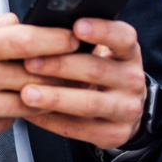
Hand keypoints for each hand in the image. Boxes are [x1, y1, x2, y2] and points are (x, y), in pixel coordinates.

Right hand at [0, 14, 78, 144]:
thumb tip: (30, 23)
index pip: (26, 41)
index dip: (57, 39)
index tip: (75, 37)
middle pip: (36, 75)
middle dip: (63, 70)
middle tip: (80, 65)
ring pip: (31, 102)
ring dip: (49, 95)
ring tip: (61, 86)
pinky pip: (14, 122)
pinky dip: (21, 112)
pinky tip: (22, 103)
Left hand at [21, 17, 147, 148]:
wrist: (123, 108)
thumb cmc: (100, 71)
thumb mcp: (100, 52)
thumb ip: (78, 42)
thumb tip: (40, 31)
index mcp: (129, 53)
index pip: (123, 37)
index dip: (101, 31)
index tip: (76, 26)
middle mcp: (133, 80)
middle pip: (97, 69)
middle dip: (60, 65)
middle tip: (30, 63)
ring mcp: (127, 109)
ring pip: (89, 103)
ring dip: (55, 98)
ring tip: (27, 93)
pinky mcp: (115, 134)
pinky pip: (80, 128)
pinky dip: (52, 120)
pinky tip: (32, 114)